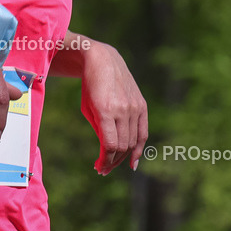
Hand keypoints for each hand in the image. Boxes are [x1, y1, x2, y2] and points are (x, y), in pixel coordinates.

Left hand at [80, 42, 147, 173]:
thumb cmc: (90, 87)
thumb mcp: (87, 109)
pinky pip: (143, 132)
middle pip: (122, 146)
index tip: (98, 167)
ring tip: (112, 164)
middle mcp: (123, 109)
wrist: (104, 61)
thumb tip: (107, 152)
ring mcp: (135, 107)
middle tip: (103, 169)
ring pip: (132, 141)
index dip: (105, 160)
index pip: (110, 145)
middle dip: (112, 161)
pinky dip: (138, 149)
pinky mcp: (142, 105)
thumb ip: (99, 130)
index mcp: (106, 110)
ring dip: (122, 157)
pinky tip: (132, 162)